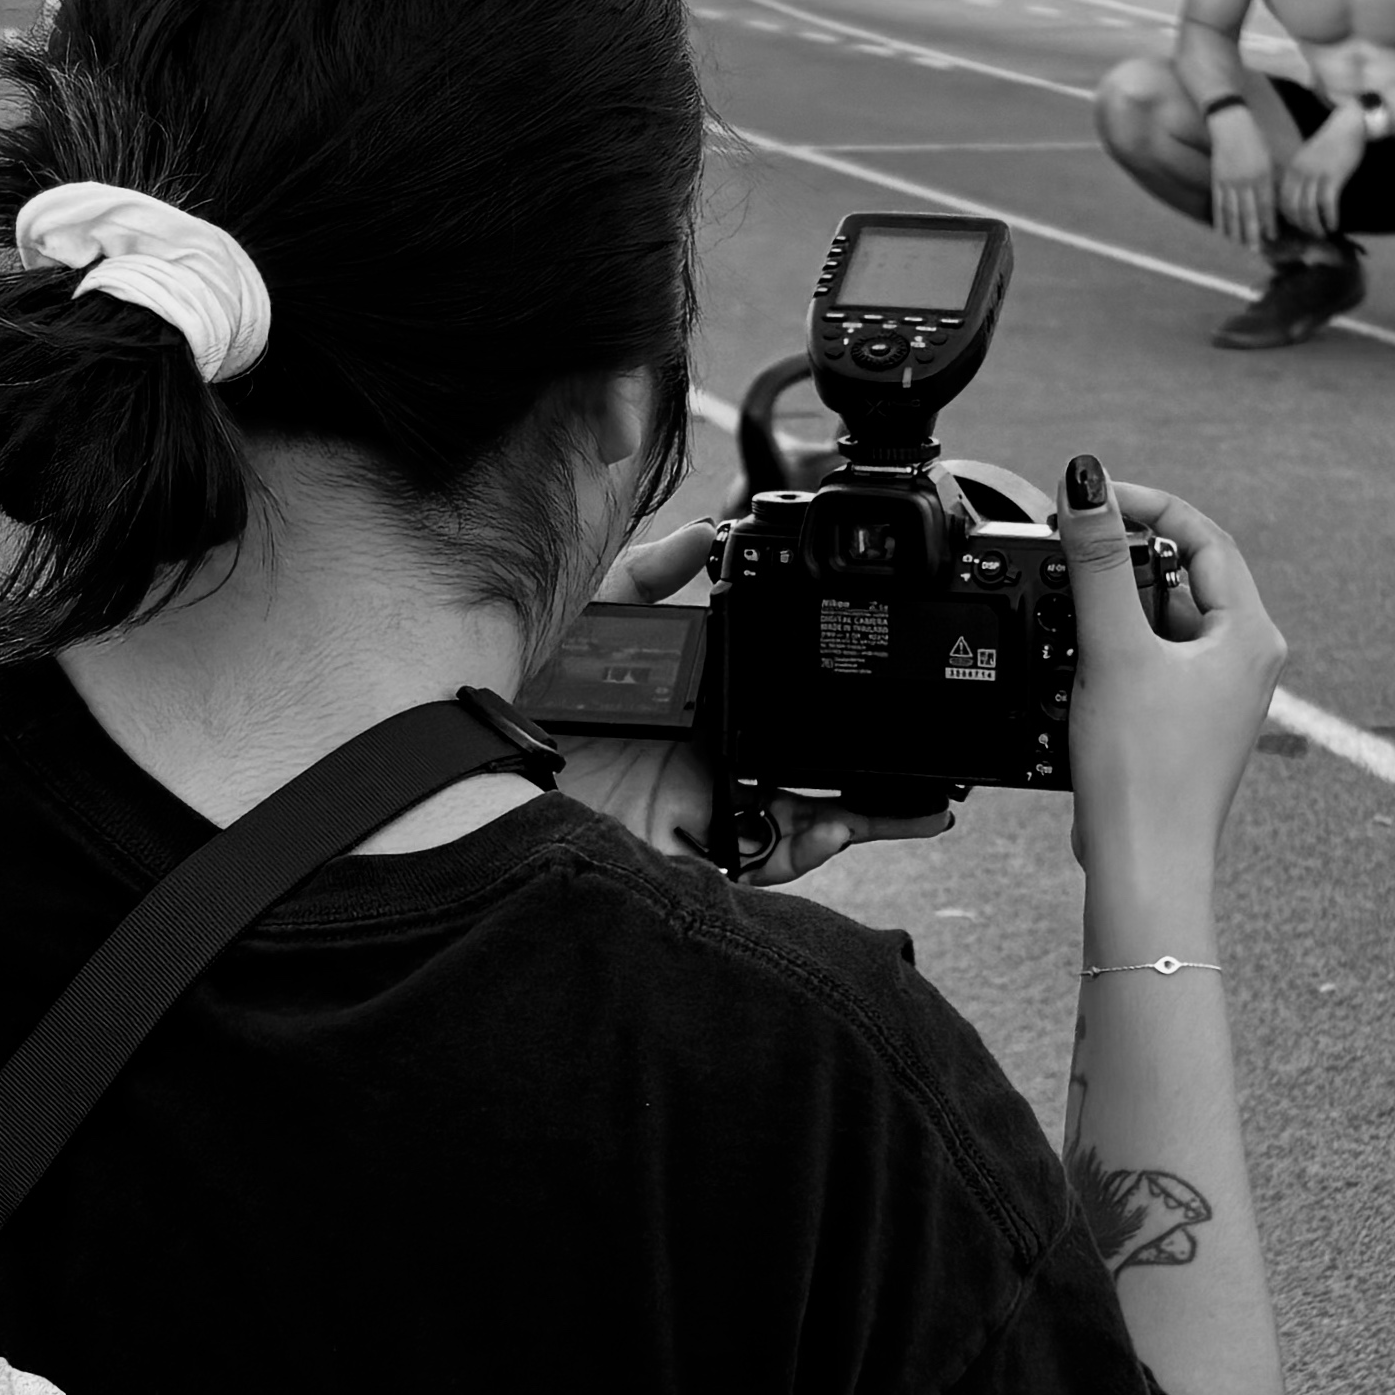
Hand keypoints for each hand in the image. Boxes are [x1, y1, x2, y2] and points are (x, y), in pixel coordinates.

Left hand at [553, 520, 955, 884]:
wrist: (472, 756)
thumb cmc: (526, 692)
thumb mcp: (593, 617)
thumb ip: (651, 573)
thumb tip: (710, 528)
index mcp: (695, 712)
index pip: (778, 716)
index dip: (830, 717)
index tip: (875, 701)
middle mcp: (701, 769)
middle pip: (802, 782)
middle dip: (867, 791)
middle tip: (923, 791)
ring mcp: (693, 815)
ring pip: (793, 829)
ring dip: (852, 822)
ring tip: (897, 812)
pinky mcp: (675, 853)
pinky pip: (752, 866)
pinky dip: (798, 852)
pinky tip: (825, 829)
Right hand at [1057, 456, 1286, 883]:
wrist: (1143, 865)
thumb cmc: (1145, 773)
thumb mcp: (1115, 648)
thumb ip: (1099, 560)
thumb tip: (1089, 482)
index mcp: (1248, 634)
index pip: (1202, 535)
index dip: (1146, 505)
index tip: (1092, 498)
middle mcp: (1243, 661)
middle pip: (1180, 576)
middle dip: (1122, 561)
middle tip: (1072, 556)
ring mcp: (1216, 696)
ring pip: (1161, 622)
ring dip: (1113, 611)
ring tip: (1073, 622)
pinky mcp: (1184, 724)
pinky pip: (1149, 663)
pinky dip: (1112, 652)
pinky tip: (1078, 669)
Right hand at [1204, 101, 1276, 253]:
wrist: (1230, 123)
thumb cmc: (1254, 139)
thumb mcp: (1268, 158)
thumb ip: (1270, 180)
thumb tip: (1275, 202)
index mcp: (1262, 174)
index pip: (1266, 204)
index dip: (1268, 222)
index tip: (1271, 237)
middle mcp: (1246, 180)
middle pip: (1248, 212)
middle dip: (1251, 233)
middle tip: (1254, 251)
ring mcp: (1229, 181)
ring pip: (1232, 211)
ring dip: (1235, 231)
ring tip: (1238, 246)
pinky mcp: (1216, 179)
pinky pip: (1218, 203)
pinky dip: (1220, 219)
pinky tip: (1221, 232)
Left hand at [1278, 107, 1369, 239]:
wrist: (1347, 126)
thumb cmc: (1329, 144)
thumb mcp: (1307, 159)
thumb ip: (1300, 178)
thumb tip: (1299, 204)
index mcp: (1291, 169)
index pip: (1282, 201)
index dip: (1288, 219)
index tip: (1298, 228)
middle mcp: (1300, 172)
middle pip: (1293, 208)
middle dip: (1301, 226)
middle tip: (1311, 235)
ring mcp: (1316, 174)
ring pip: (1309, 209)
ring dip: (1315, 226)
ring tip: (1322, 233)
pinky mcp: (1333, 176)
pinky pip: (1327, 204)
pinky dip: (1330, 218)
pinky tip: (1334, 225)